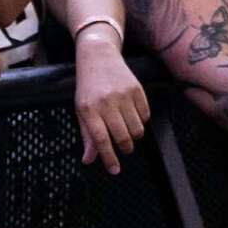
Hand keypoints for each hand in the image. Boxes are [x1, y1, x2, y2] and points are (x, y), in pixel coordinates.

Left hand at [74, 30, 149, 174]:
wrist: (99, 56)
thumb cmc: (88, 87)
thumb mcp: (81, 110)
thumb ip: (87, 135)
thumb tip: (89, 160)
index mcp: (89, 109)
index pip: (101, 140)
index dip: (109, 158)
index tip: (114, 170)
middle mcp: (107, 102)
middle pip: (123, 137)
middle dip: (125, 148)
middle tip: (124, 148)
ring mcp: (123, 95)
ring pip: (137, 129)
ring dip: (134, 136)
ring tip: (127, 130)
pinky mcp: (137, 89)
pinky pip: (146, 116)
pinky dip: (141, 121)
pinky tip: (133, 116)